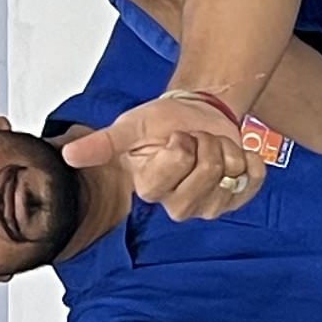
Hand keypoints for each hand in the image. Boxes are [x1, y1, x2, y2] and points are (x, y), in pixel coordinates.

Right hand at [68, 94, 267, 218]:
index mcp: (150, 189)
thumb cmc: (162, 122)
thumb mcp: (130, 127)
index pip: (174, 168)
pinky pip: (253, 180)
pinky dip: (251, 160)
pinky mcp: (236, 199)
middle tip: (195, 139)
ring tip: (211, 146)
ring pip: (230, 176)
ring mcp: (209, 206)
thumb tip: (68, 156)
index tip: (174, 136)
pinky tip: (236, 154)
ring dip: (227, 150)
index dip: (181, 144)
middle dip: (207, 145)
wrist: (196, 115)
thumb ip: (102, 144)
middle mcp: (178, 206)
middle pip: (206, 175)